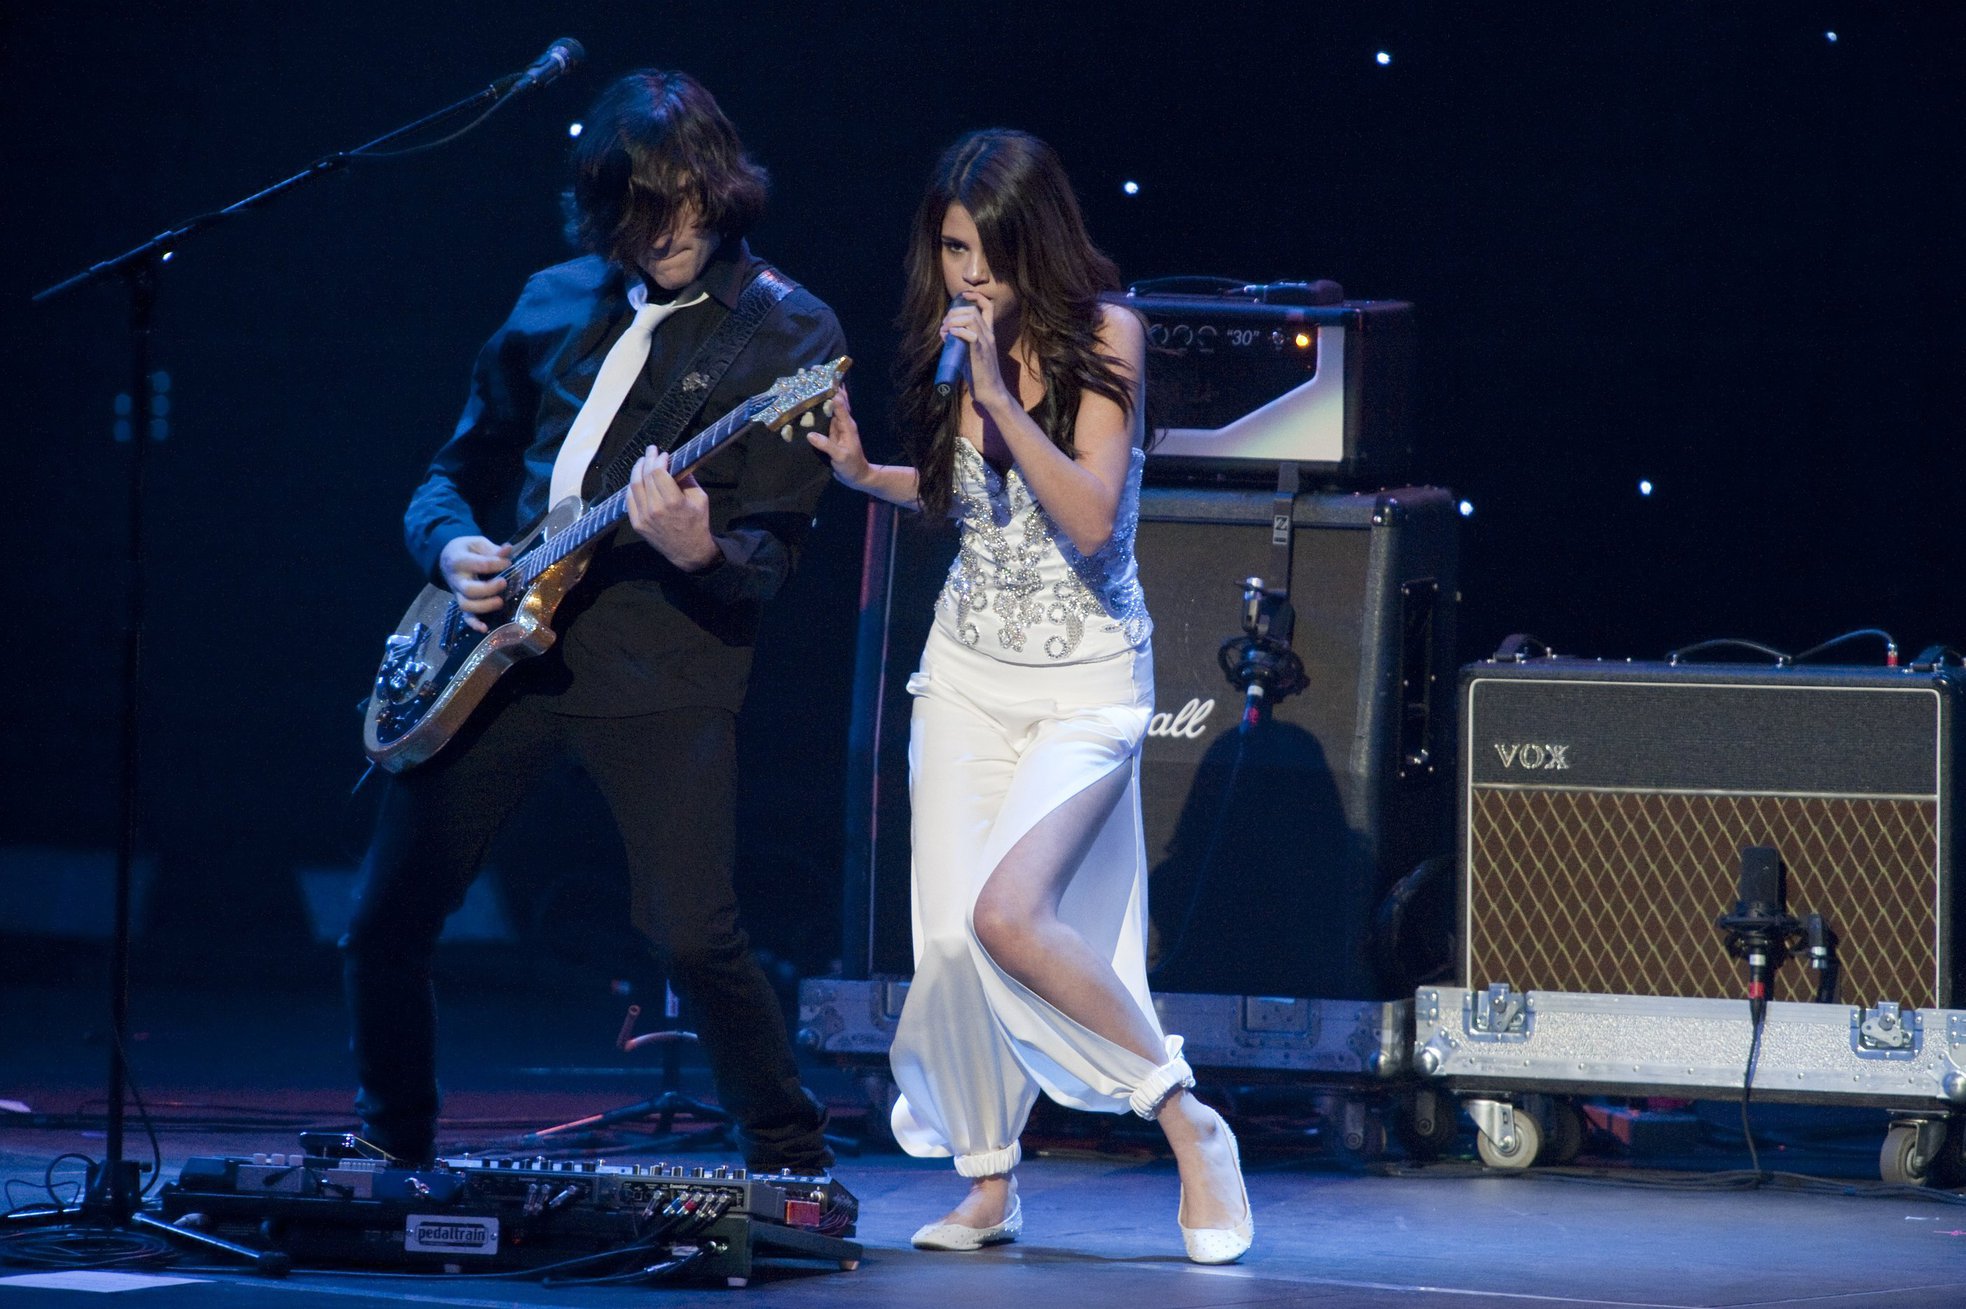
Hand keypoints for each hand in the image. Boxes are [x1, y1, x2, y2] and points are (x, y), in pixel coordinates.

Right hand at [438, 535, 512, 633]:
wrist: (448, 557)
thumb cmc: (467, 550)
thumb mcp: (477, 544)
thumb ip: (492, 549)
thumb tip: (508, 549)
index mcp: (458, 560)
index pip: (478, 564)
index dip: (496, 564)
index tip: (508, 563)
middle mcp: (456, 579)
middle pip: (469, 590)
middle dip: (488, 589)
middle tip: (504, 583)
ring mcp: (458, 593)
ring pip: (466, 605)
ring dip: (484, 606)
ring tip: (500, 601)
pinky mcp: (462, 602)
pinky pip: (465, 616)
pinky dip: (474, 624)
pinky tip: (485, 628)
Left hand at [627, 447, 720, 571]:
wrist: (689, 551)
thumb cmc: (697, 523)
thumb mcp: (700, 498)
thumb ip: (687, 479)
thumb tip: (675, 462)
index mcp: (673, 502)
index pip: (658, 472)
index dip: (659, 459)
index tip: (664, 454)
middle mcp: (655, 509)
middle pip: (645, 476)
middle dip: (648, 459)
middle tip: (651, 450)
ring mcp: (643, 517)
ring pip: (634, 486)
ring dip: (637, 470)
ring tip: (642, 461)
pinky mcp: (637, 524)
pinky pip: (629, 500)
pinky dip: (632, 487)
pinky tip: (637, 479)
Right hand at [804, 385, 871, 489]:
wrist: (857, 477)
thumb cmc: (852, 466)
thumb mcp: (840, 456)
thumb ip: (826, 445)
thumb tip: (810, 434)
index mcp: (847, 424)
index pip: (839, 402)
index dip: (832, 388)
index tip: (823, 375)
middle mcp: (842, 422)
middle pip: (835, 399)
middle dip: (827, 385)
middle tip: (813, 371)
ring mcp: (837, 427)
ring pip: (829, 406)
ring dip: (821, 395)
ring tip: (809, 382)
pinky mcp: (831, 433)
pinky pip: (824, 417)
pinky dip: (818, 409)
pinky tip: (809, 403)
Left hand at [941, 293, 1013, 411]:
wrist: (990, 392)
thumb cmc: (979, 374)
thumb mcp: (969, 353)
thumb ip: (960, 341)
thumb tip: (945, 333)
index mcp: (988, 334)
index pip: (988, 307)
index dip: (976, 297)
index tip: (963, 295)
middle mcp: (989, 335)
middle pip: (973, 311)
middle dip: (955, 312)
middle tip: (945, 323)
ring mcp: (986, 343)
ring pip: (972, 319)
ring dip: (954, 321)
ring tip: (945, 330)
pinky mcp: (981, 353)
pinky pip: (971, 335)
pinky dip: (958, 332)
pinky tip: (950, 335)